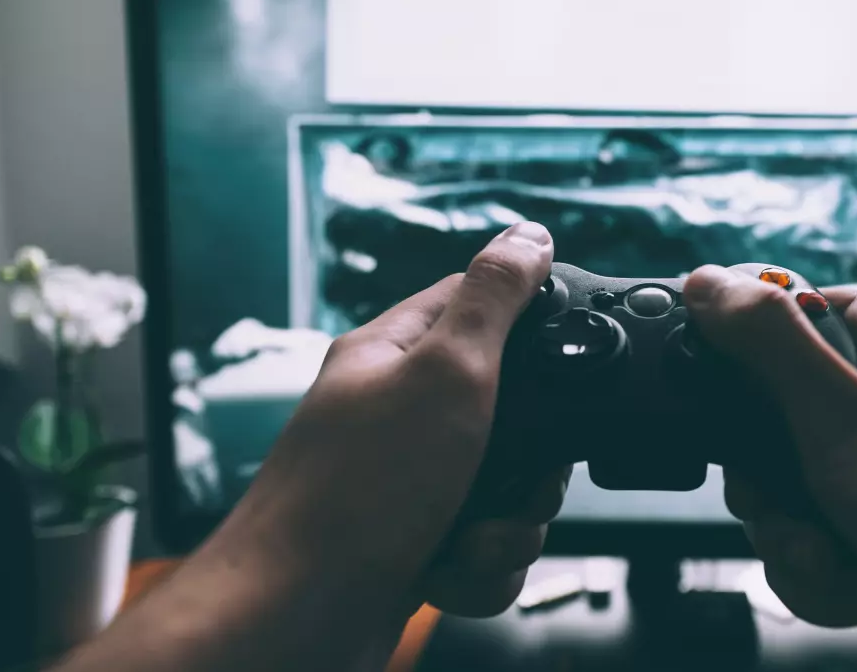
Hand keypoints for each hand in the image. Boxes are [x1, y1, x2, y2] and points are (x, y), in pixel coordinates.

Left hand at [226, 222, 563, 624]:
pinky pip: (485, 543)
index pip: (474, 301)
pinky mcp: (416, 538)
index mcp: (395, 354)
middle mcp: (399, 412)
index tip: (563, 348)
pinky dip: (480, 567)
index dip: (528, 320)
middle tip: (510, 478)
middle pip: (512, 408)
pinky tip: (448, 571)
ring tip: (471, 537)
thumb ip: (494, 302)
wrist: (293, 621)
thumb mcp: (445, 375)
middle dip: (531, 461)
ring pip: (507, 485)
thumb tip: (528, 234)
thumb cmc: (354, 495)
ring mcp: (407, 479)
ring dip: (507, 524)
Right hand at [684, 267, 856, 671]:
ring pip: (791, 495)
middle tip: (774, 490)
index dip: (766, 324)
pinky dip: (824, 577)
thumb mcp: (848, 414)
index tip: (719, 352)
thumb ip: (771, 345)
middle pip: (782, 420)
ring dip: (792, 535)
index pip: (822, 309)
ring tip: (828, 555)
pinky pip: (816, 551)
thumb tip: (708, 282)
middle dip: (764, 473)